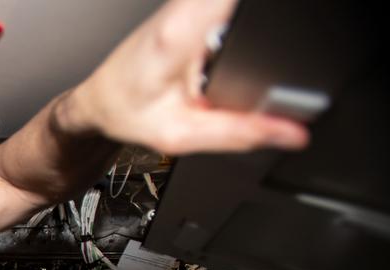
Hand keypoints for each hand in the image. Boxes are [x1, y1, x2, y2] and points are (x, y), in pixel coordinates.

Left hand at [68, 0, 309, 154]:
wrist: (98, 101)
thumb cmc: (125, 113)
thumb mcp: (181, 135)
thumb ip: (238, 133)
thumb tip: (290, 133)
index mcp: (179, 36)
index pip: (239, 5)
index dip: (264, 15)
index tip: (286, 32)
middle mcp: (182, 9)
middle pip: (244, 5)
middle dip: (265, 23)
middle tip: (260, 55)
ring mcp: (185, 2)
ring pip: (237, 2)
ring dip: (253, 18)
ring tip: (231, 59)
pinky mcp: (190, 3)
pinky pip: (224, 4)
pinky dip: (240, 17)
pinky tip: (234, 40)